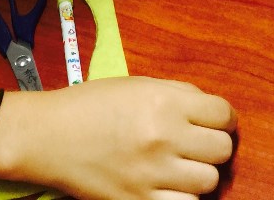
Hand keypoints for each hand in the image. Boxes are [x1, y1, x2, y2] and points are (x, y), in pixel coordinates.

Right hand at [0, 76, 235, 199]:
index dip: (223, 119)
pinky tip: (169, 187)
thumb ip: (179, 94)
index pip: (224, 114)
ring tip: (181, 168)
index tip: (215, 124)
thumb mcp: (139, 86)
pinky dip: (182, 198)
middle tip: (197, 146)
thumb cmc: (92, 105)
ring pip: (209, 182)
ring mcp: (152, 173)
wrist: (49, 136)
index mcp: (165, 101)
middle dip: (214, 146)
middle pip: (222, 150)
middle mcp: (164, 136)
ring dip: (199, 175)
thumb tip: (214, 112)